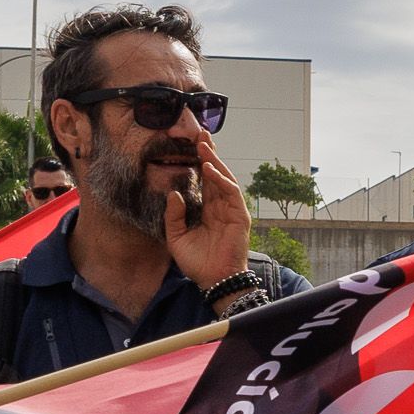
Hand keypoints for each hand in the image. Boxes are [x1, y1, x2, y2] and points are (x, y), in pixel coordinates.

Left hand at [161, 123, 250, 294]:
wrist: (213, 280)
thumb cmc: (197, 262)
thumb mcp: (176, 238)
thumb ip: (173, 216)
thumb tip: (174, 193)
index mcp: (207, 209)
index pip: (203, 180)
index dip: (198, 162)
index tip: (190, 144)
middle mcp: (220, 206)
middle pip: (215, 173)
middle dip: (209, 153)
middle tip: (200, 133)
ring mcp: (231, 209)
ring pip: (224, 179)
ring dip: (215, 161)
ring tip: (204, 145)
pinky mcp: (240, 216)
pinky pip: (231, 192)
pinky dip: (221, 180)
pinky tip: (210, 169)